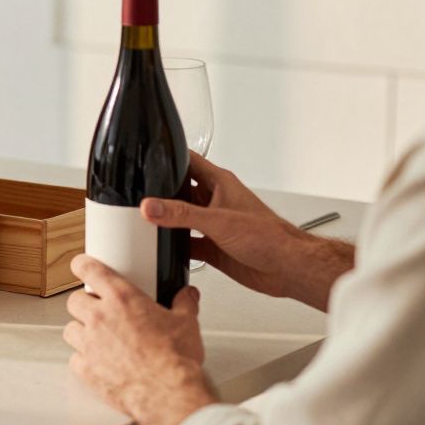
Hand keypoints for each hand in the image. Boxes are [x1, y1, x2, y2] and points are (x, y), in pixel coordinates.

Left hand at [63, 255, 215, 424]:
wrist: (168, 393)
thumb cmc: (175, 359)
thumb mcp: (186, 323)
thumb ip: (184, 304)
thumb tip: (187, 295)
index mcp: (122, 299)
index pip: (89, 269)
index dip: (82, 265)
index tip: (82, 266)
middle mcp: (100, 318)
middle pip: (74, 300)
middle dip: (83, 303)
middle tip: (97, 310)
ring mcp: (90, 344)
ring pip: (69, 329)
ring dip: (80, 331)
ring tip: (96, 337)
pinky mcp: (86, 369)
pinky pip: (74, 359)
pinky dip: (83, 360)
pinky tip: (97, 362)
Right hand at [141, 152, 353, 309]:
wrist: (287, 268)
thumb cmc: (268, 236)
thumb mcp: (217, 221)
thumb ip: (181, 214)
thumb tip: (151, 207)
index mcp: (219, 184)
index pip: (188, 161)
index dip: (168, 157)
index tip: (146, 157)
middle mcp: (214, 201)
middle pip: (179, 191)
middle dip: (160, 193)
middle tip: (137, 194)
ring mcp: (213, 224)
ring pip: (181, 218)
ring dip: (166, 221)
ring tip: (143, 221)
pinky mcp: (213, 246)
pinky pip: (186, 243)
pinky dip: (174, 246)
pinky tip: (162, 248)